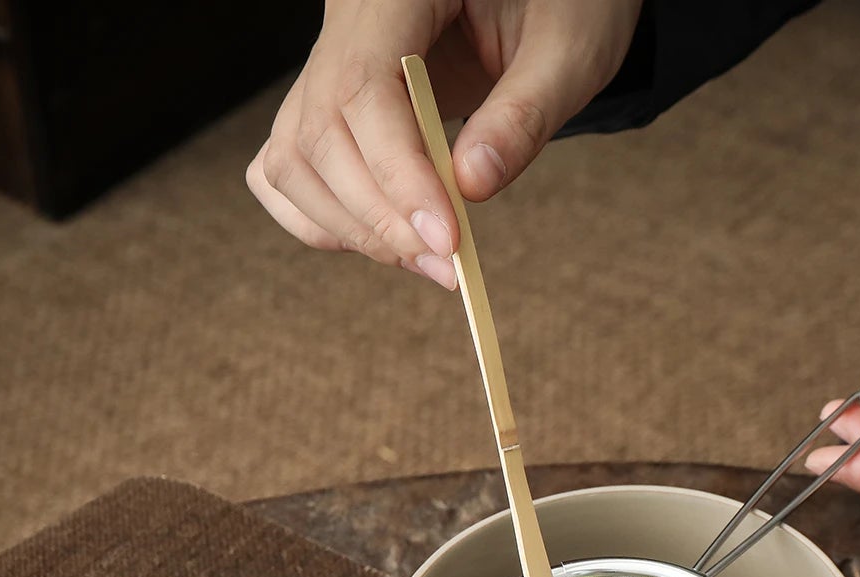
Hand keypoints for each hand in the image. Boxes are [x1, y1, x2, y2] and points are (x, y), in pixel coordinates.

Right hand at [246, 0, 642, 287]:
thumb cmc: (566, 0)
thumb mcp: (568, 48)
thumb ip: (522, 116)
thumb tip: (471, 188)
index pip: (361, 89)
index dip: (396, 173)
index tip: (446, 237)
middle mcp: (344, 21)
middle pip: (317, 133)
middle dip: (379, 216)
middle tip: (448, 267)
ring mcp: (330, 60)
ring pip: (293, 157)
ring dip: (353, 227)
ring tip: (431, 261)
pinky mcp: (335, 98)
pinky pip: (292, 163)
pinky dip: (325, 215)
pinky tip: (389, 241)